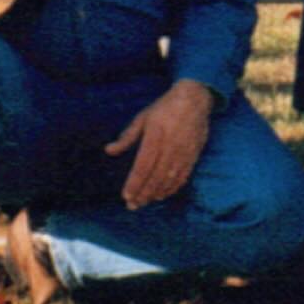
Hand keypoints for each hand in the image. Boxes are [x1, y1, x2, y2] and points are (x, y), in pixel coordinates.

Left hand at [105, 80, 212, 208]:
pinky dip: (172, 188)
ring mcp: (184, 151)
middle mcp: (170, 145)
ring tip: (145, 201)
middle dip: (143, 193)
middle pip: (155, 176)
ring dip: (156, 193)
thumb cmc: (165, 107)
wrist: (195, 98)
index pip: (143, 165)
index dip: (134, 183)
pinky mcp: (194, 154)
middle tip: (132, 205)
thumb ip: (127, 136)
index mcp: (155, 135)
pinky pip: (183, 176)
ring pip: (169, 179)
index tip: (125, 196)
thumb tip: (109, 150)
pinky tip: (162, 194)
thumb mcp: (143, 117)